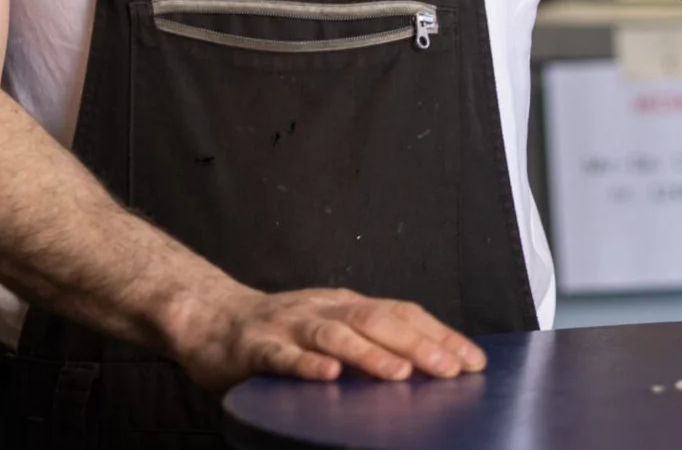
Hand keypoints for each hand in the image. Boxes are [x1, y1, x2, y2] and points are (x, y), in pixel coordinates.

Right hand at [168, 284, 486, 393]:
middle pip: (374, 320)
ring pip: (333, 334)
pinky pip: (282, 356)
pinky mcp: (255, 347)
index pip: (400, 312)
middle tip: (449, 369)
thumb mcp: (327, 326)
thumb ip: (365, 340)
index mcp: (343, 304)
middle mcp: (320, 309)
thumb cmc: (275, 331)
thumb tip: (425, 365)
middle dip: (416, 344)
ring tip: (398, 373)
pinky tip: (326, 376)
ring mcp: (288, 325)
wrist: (208, 317)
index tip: (473, 360)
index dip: (437, 333)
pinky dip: (306, 365)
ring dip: (368, 353)